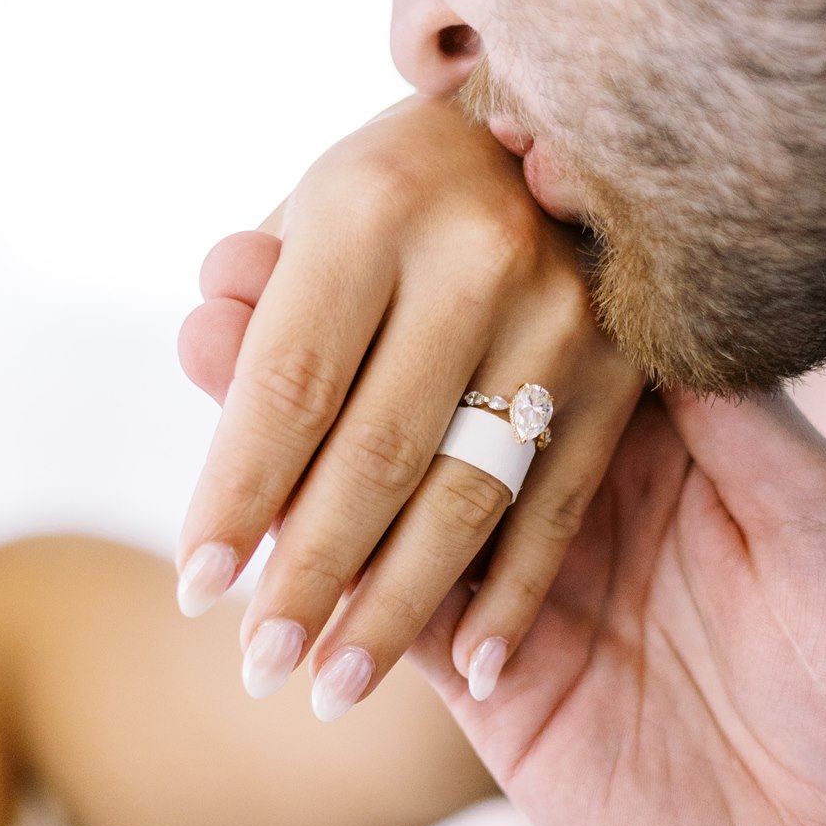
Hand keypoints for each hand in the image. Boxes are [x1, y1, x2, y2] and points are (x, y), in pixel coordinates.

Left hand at [176, 96, 641, 718]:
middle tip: (259, 667)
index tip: (194, 589)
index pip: (288, 384)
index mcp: (374, 202)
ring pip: (467, 494)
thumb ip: (264, 297)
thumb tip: (197, 336)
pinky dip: (513, 593)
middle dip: (309, 578)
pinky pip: (559, 503)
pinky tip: (468, 670)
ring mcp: (566, 312)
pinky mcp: (632, 365)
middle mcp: (478, 253)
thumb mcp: (322, 216)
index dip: (236, 494)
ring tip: (334, 687)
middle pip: (375, 455)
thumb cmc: (404, 194)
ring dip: (396, 608)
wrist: (565, 137)